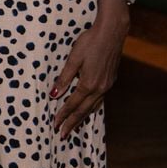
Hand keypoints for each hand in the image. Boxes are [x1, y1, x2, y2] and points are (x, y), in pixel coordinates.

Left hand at [50, 4, 128, 137]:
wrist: (112, 32)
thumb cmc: (90, 42)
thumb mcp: (73, 58)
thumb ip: (64, 77)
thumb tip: (54, 94)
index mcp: (89, 84)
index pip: (72, 104)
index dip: (63, 115)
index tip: (55, 125)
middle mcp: (100, 88)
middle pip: (83, 110)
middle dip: (72, 123)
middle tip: (62, 135)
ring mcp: (107, 85)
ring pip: (92, 107)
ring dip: (82, 118)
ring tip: (73, 127)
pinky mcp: (110, 81)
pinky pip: (99, 100)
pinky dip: (91, 108)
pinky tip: (88, 110)